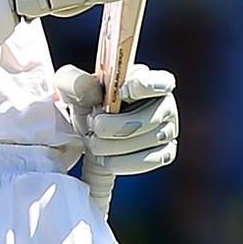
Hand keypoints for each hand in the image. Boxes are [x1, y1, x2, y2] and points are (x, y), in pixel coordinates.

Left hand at [54, 63, 178, 174]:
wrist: (88, 133)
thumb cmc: (86, 103)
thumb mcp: (74, 89)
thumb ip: (78, 84)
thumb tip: (90, 87)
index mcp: (148, 81)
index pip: (162, 81)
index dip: (147, 86)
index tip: (122, 92)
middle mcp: (165, 105)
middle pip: (152, 117)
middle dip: (118, 125)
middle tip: (94, 126)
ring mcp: (168, 130)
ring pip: (151, 140)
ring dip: (117, 145)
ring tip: (94, 143)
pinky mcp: (164, 154)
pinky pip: (151, 161)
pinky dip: (125, 162)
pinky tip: (105, 160)